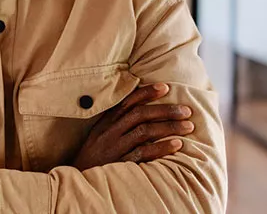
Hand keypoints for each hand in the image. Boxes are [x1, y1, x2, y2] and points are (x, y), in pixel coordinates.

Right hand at [74, 82, 194, 169]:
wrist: (78, 179)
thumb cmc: (94, 156)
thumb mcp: (100, 135)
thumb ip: (117, 123)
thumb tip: (143, 110)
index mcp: (105, 122)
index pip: (127, 102)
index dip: (146, 93)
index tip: (166, 87)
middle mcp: (109, 132)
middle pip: (140, 115)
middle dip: (165, 110)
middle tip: (186, 110)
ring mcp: (114, 147)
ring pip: (144, 131)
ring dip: (169, 127)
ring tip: (188, 126)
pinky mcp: (119, 163)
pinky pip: (143, 153)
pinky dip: (161, 147)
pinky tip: (177, 145)